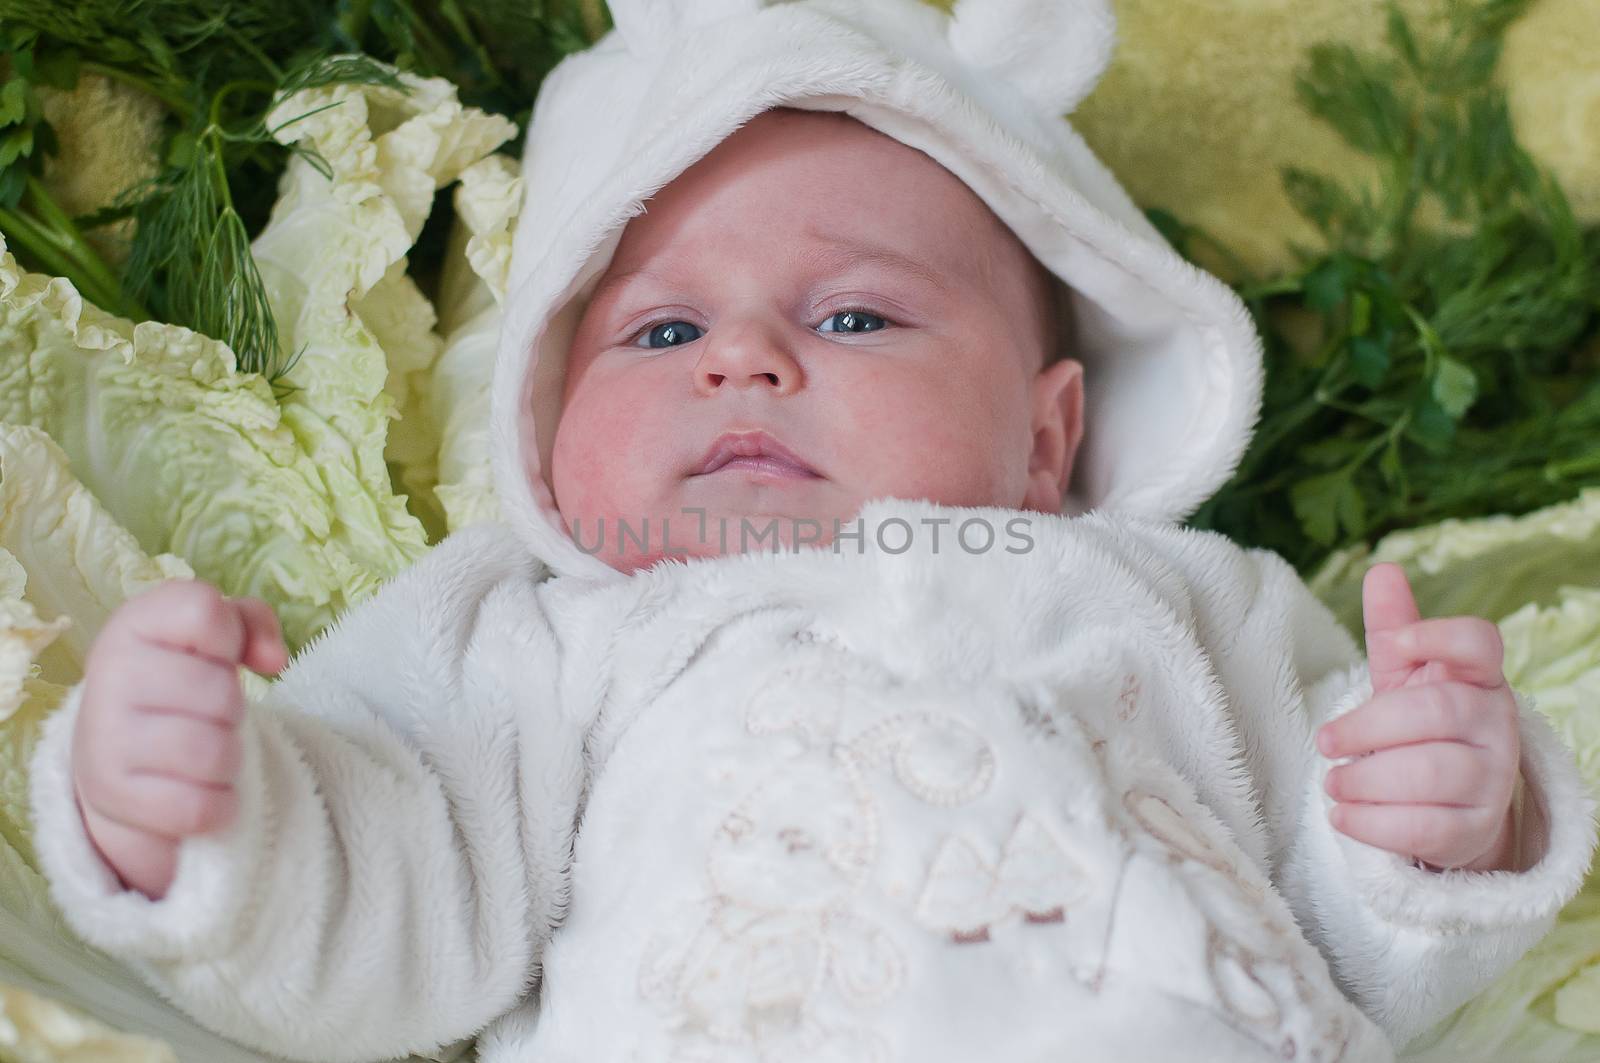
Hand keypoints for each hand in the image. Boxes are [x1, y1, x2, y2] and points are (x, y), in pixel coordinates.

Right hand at [71, 580, 288, 899]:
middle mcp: (112, 675)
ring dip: (229, 760)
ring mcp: (106, 739)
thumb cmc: (180, 681)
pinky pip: (202, 807)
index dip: (231, 637)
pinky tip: (198, 790)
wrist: (114, 756)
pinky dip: (219, 805)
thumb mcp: (213, 637)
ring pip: (215, 754)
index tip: (217, 654)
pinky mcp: (113, 797)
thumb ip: (251, 623)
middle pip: (224, 694)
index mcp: (135, 624)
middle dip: (234, 709)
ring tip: (205, 752)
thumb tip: (273, 660)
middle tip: (209, 714)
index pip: (204, 612)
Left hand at [1314, 563, 1521, 871]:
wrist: (1448, 807)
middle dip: (1368, 728)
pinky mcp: (1477, 829)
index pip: (1479, 642)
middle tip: (1325, 742)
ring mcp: (1493, 778)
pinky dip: (1373, 824)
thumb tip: (1383, 570)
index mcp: (1477, 677)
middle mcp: (1496, 724)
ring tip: (1333, 783)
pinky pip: (1426, 827)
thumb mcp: (1403, 678)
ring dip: (1365, 779)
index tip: (1390, 646)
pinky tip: (1342, 816)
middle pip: (1435, 712)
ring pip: (1429, 773)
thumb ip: (1393, 629)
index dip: (1436, 636)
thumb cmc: (1418, 729)